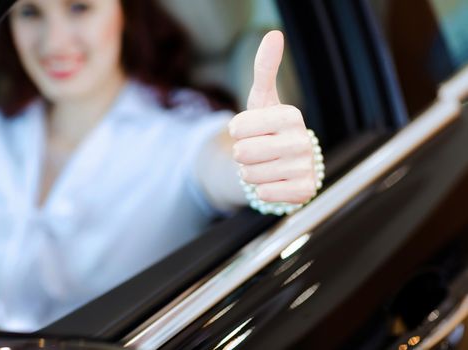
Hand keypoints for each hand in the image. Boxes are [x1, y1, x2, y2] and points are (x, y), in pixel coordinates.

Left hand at [228, 31, 316, 204]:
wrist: (284, 167)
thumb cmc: (267, 131)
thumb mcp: (262, 101)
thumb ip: (264, 69)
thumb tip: (274, 34)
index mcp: (291, 115)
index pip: (237, 127)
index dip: (236, 132)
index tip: (250, 131)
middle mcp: (304, 140)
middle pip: (242, 153)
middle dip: (242, 155)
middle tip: (257, 152)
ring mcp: (307, 167)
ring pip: (250, 175)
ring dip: (251, 173)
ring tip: (266, 166)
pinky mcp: (305, 191)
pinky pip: (264, 194)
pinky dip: (262, 191)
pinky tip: (275, 182)